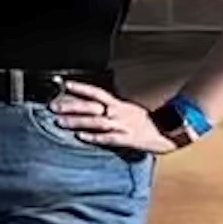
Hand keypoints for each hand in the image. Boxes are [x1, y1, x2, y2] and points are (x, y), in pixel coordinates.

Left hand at [52, 80, 174, 156]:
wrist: (169, 134)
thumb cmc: (146, 123)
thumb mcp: (129, 111)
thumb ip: (111, 108)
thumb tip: (92, 105)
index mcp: (119, 105)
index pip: (97, 93)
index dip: (81, 88)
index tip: (64, 84)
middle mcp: (119, 112)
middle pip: (91, 107)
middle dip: (70, 106)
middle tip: (53, 107)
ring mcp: (124, 125)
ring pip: (96, 122)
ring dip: (77, 122)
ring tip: (60, 122)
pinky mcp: (128, 139)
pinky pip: (108, 138)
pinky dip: (94, 137)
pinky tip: (81, 137)